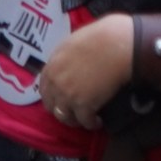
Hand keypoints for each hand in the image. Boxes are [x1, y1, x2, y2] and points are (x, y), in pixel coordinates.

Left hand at [36, 15, 134, 129]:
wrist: (117, 45)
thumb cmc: (100, 37)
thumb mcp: (73, 43)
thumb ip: (65, 59)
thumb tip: (67, 68)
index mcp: (52, 64)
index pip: (44, 88)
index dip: (52, 96)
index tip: (61, 99)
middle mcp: (56, 81)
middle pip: (51, 105)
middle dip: (61, 109)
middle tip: (73, 111)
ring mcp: (68, 95)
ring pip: (64, 117)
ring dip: (74, 120)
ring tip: (84, 119)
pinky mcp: (84, 106)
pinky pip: (84, 121)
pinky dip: (91, 123)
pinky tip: (97, 121)